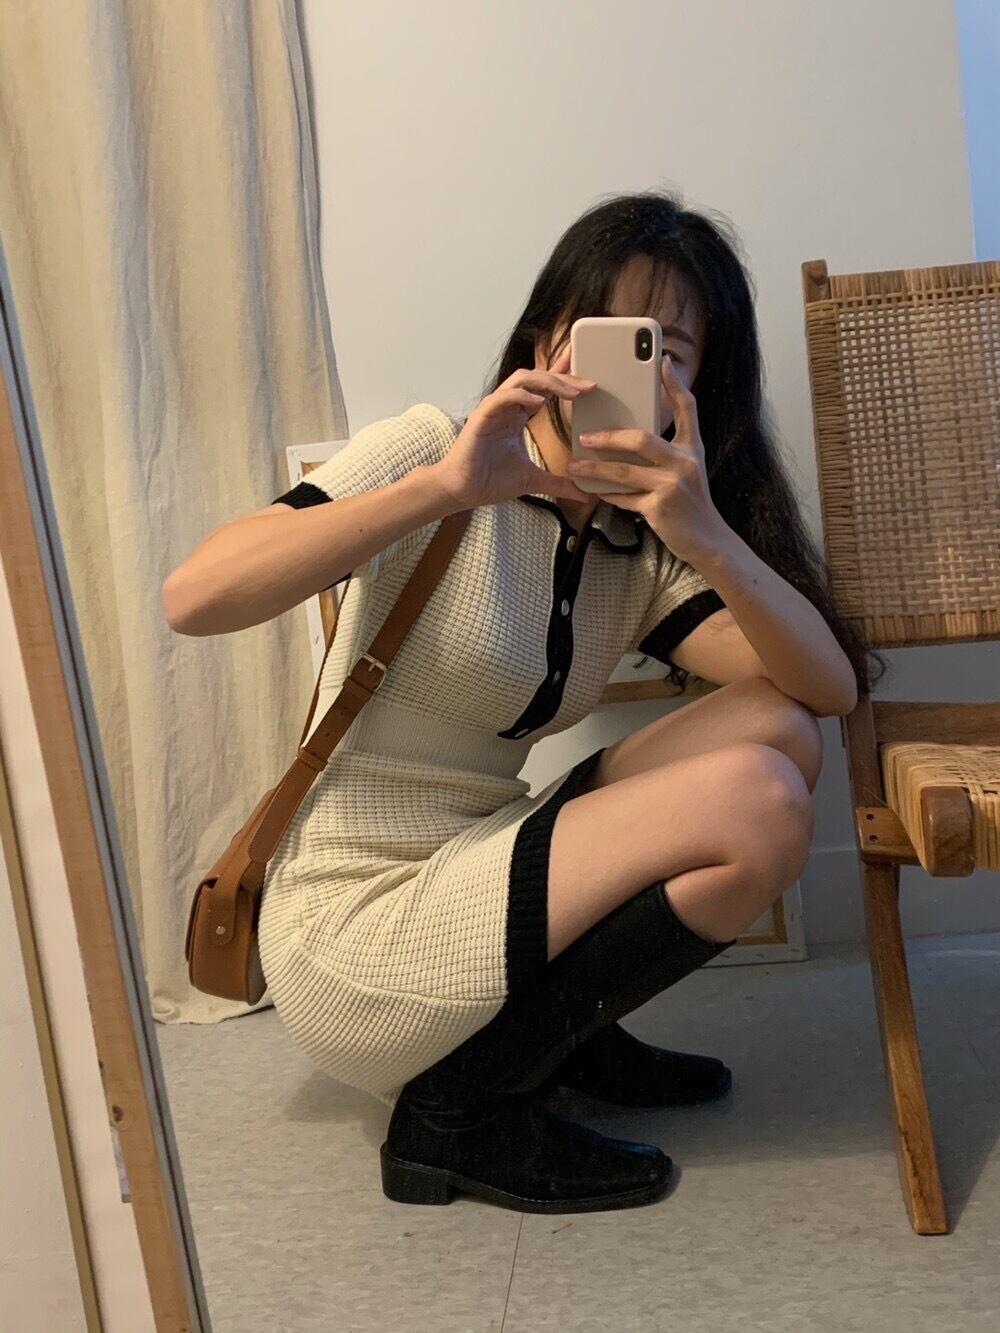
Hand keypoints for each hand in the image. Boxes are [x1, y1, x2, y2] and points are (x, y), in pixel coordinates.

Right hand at [431, 342, 595, 509]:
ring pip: (521, 381)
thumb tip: (583, 493)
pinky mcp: (482, 417)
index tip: (587, 373)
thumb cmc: (490, 481)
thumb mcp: (533, 480)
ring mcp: (493, 409)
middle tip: (588, 384)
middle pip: (537, 378)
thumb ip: (558, 483)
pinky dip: (521, 396)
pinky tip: (539, 402)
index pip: (543, 388)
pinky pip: (502, 398)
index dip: (563, 375)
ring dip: (547, 382)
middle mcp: (506, 407)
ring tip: (570, 391)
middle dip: (563, 378)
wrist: (463, 491)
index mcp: (517, 415)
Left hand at [566, 354, 724, 562]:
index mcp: (692, 448)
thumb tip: (629, 436)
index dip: (675, 384)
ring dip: (595, 467)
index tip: (662, 361)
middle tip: (584, 435)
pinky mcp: (659, 508)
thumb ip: (668, 451)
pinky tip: (592, 489)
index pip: (688, 408)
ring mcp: (672, 485)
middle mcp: (685, 462)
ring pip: (624, 471)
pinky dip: (607, 493)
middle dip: (609, 436)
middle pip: (642, 438)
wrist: (706, 540)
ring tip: (574, 463)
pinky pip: (624, 497)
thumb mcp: (688, 470)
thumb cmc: (691, 502)